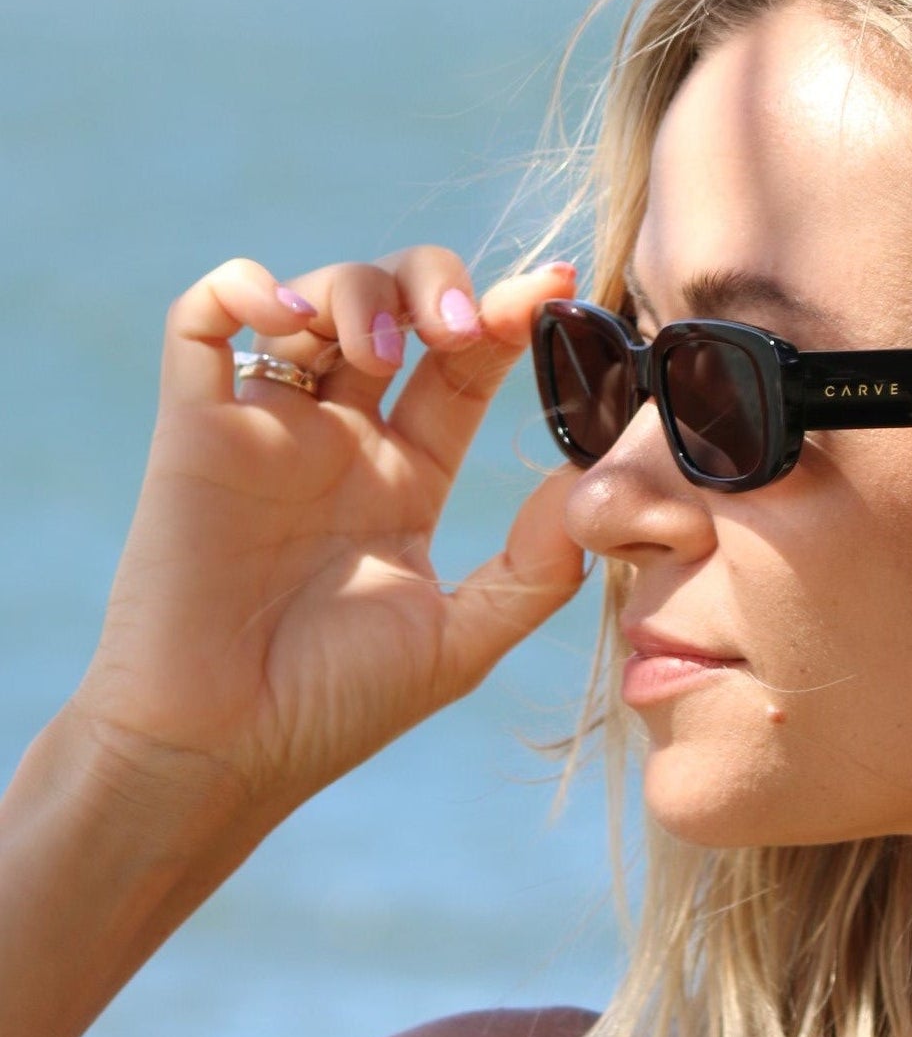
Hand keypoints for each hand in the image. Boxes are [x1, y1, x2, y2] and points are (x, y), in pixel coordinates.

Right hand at [64, 246, 588, 829]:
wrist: (221, 751)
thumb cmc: (335, 707)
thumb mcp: (462, 639)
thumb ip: (535, 568)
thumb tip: (592, 486)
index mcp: (407, 477)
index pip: (466, 368)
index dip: (509, 316)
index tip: (555, 287)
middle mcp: (341, 440)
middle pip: (394, 307)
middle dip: (434, 285)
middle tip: (460, 328)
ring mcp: (268, 428)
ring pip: (312, 296)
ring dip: (357, 291)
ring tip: (381, 354)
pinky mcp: (194, 428)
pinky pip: (202, 318)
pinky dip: (242, 288)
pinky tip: (285, 317)